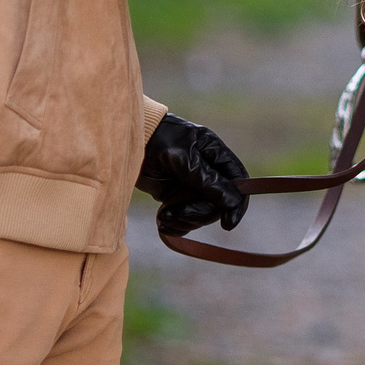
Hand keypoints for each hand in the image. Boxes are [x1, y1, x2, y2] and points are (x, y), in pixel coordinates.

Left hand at [137, 113, 250, 234]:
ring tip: (164, 215)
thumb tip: (232, 200)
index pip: (238, 180)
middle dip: (200, 213)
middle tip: (180, 213)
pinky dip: (175, 224)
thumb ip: (207, 179)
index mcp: (215, 154)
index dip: (237, 203)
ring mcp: (191, 186)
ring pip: (202, 214)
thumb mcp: (183, 158)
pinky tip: (162, 220)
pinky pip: (185, 219)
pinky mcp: (176, 198)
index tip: (228, 223)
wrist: (127, 143)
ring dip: (185, 220)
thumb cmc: (157, 140)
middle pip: (219, 204)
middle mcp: (207, 171)